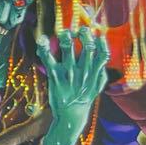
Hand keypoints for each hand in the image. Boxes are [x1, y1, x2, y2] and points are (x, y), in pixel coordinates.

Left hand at [36, 25, 108, 144]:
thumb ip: (102, 74)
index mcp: (95, 73)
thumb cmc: (83, 99)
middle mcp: (83, 72)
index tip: (96, 32)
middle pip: (87, 48)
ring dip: (66, 37)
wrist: (71, 115)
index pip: (102, 54)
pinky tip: (41, 38)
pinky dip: (44, 48)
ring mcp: (69, 73)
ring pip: (68, 50)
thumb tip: (104, 59)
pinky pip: (49, 59)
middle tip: (79, 29)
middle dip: (84, 35)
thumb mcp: (97, 88)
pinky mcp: (55, 76)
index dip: (101, 41)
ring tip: (63, 31)